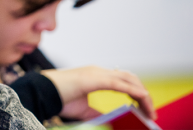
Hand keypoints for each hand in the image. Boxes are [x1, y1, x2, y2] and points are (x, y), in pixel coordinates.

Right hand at [41, 66, 155, 121]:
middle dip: (143, 94)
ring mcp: (96, 73)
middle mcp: (98, 71)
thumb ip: (98, 114)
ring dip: (142, 94)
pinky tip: (141, 100)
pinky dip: (133, 92)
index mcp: (95, 76)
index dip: (136, 93)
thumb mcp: (83, 110)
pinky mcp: (94, 78)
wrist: (42, 92)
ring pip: (128, 79)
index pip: (122, 80)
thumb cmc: (58, 98)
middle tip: (150, 112)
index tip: (144, 109)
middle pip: (129, 77)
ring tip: (149, 109)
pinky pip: (119, 84)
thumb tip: (112, 121)